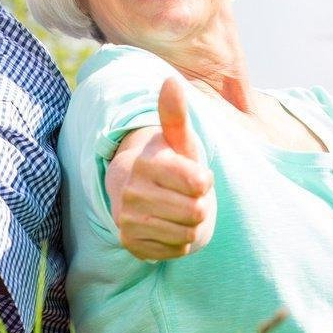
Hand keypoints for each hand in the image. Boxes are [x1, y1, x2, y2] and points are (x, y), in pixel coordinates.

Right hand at [110, 77, 215, 260]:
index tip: (196, 177)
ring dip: (190, 225)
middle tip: (187, 198)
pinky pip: (175, 250)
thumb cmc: (173, 166)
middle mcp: (131, 191)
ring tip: (178, 212)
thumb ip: (176, 116)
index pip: (199, 183)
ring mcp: (127, 219)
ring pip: (187, 233)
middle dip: (199, 206)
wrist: (147, 199)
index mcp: (146, 163)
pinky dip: (179, 243)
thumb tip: (170, 81)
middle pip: (195, 211)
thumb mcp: (180, 142)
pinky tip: (169, 228)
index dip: (204, 182)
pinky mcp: (130, 243)